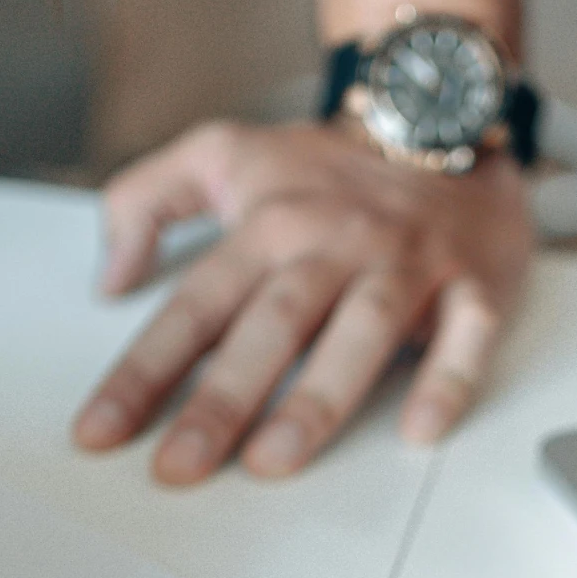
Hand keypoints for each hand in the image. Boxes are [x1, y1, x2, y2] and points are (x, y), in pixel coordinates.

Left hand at [76, 119, 533, 482]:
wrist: (440, 112)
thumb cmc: (331, 164)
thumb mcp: (220, 153)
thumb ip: (144, 201)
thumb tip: (110, 279)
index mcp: (269, 224)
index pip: (194, 307)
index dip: (144, 372)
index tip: (102, 429)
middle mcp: (334, 244)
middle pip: (270, 326)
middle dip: (221, 401)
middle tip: (180, 465)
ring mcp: (406, 266)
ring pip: (359, 332)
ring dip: (317, 398)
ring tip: (274, 461)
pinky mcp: (473, 283)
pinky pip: (465, 334)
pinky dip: (447, 380)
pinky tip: (419, 429)